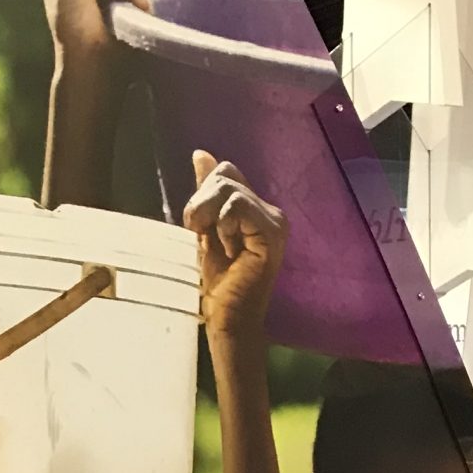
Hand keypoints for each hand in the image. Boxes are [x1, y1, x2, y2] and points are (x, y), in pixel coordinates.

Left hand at [185, 149, 286, 346]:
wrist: (226, 319)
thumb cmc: (216, 283)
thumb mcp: (204, 230)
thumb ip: (206, 193)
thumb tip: (201, 154)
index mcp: (256, 209)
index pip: (226, 172)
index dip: (202, 192)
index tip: (196, 225)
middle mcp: (271, 212)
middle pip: (226, 175)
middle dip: (200, 202)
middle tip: (198, 233)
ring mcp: (275, 222)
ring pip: (230, 189)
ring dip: (208, 214)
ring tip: (212, 242)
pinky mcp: (272, 233)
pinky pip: (239, 206)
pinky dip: (223, 225)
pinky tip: (228, 248)